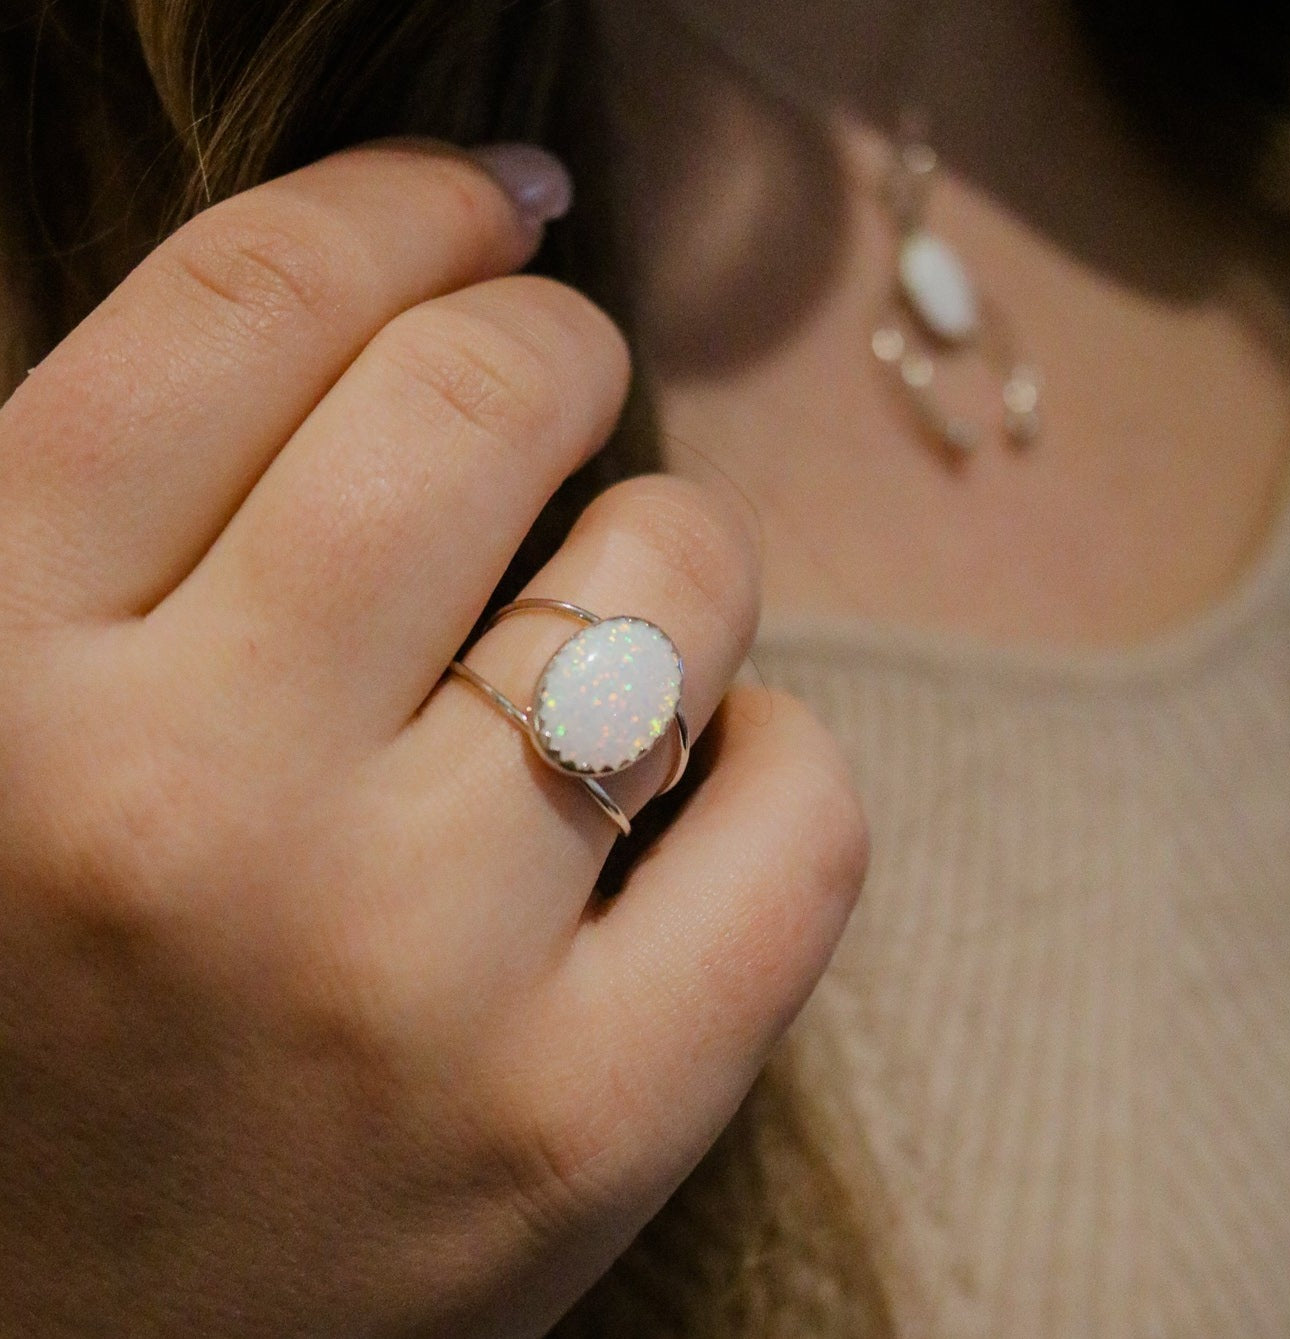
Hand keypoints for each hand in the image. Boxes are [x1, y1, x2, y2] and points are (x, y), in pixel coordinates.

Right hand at [0, 141, 868, 1337]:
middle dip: (551, 344)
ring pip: (665, 594)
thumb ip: (112, 528)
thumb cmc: (24, 1018)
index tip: (489, 201)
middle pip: (475, 405)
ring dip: (672, 546)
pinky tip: (713, 764)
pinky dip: (785, 752)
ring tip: (619, 595)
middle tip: (558, 376)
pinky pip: (800, 827)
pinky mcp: (574, 1137)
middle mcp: (182, 812)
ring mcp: (398, 985)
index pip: (251, 307)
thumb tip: (379, 314)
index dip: (403, 205)